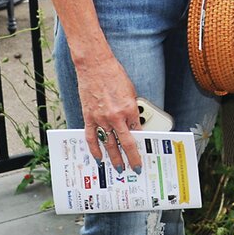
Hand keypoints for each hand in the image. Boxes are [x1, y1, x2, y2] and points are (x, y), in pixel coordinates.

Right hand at [74, 52, 142, 171]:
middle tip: (135, 168)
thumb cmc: (114, 75)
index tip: (144, 153)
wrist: (95, 66)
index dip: (141, 145)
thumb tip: (135, 124)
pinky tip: (98, 158)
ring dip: (114, 158)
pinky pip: (92, 138)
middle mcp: (116, 116)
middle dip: (131, 158)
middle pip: (125, 144)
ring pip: (109, 144)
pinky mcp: (89, 117)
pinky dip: (95, 149)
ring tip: (119, 168)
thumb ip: (133, 110)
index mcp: (130, 109)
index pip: (138, 132)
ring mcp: (101, 118)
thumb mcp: (131, 92)